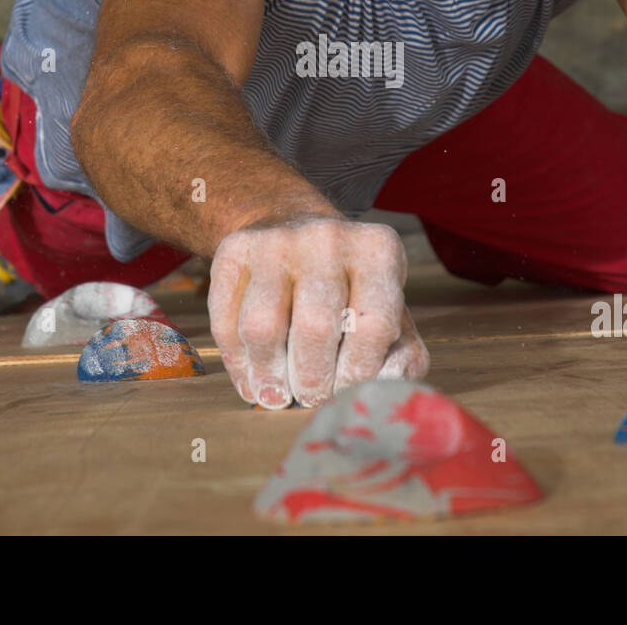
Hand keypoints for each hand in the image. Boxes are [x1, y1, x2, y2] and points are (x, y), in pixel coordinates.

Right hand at [208, 216, 428, 409]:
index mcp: (377, 250)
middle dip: (312, 380)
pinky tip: (251, 378)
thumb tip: (384, 385)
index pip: (372, 324)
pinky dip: (237, 362)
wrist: (296, 227)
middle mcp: (327, 237)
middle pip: (315, 327)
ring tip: (277, 396)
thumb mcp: (391, 311)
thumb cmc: (352, 289)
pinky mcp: (233, 250)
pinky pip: (225, 320)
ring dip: (269, 375)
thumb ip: (401, 354)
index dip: (359, 372)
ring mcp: (275, 240)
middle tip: (310, 400)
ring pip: (262, 326)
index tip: (346, 392)